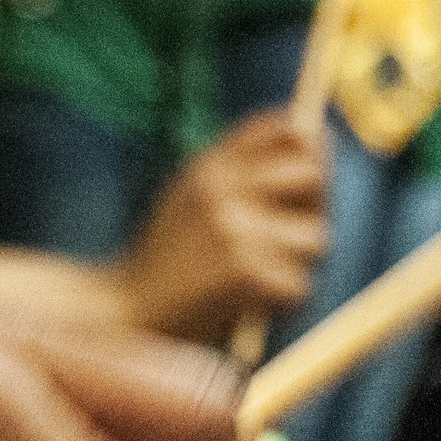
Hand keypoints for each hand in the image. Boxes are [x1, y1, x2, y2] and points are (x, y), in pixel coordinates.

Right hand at [113, 111, 327, 340]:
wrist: (124, 314)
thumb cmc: (165, 263)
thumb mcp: (190, 197)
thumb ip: (239, 169)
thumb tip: (314, 137)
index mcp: (210, 165)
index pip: (287, 126)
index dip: (310, 150)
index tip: (305, 181)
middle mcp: (221, 186)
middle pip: (314, 176)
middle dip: (314, 210)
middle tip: (285, 241)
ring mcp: (233, 226)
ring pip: (315, 238)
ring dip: (295, 267)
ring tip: (255, 280)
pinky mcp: (243, 270)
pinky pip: (299, 286)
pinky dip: (281, 304)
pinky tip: (247, 305)